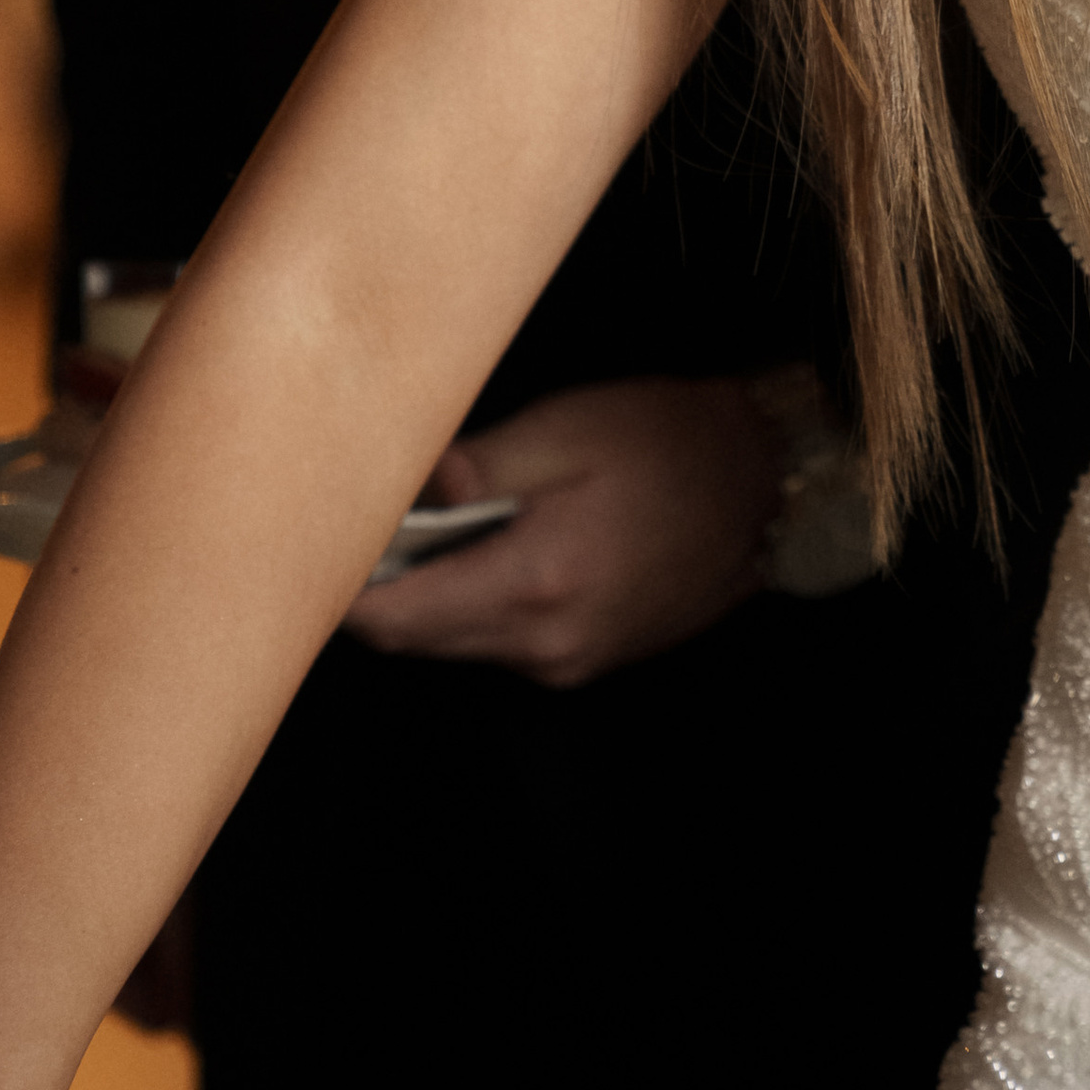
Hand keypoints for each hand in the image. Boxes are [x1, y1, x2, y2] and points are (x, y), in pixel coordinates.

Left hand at [342, 377, 792, 687]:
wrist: (768, 485)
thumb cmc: (671, 440)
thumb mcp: (569, 427)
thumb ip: (477, 466)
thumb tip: (400, 490)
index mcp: (533, 582)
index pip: (392, 620)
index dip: (342, 586)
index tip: (321, 540)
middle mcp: (545, 644)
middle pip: (414, 641)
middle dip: (384, 586)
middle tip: (374, 516)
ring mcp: (569, 662)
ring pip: (457, 644)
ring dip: (436, 593)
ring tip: (449, 521)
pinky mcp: (588, 661)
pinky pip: (505, 644)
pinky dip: (484, 602)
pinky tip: (508, 543)